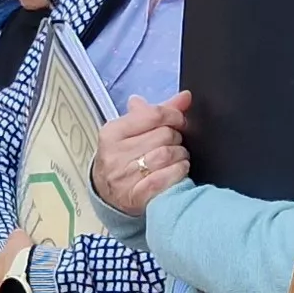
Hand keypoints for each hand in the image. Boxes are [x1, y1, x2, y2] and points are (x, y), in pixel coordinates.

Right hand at [92, 92, 192, 216]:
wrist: (108, 193)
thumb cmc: (124, 157)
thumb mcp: (133, 131)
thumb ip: (159, 112)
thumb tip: (186, 97)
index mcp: (112, 132)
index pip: (153, 115)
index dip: (174, 116)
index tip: (180, 121)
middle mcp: (115, 153)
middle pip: (163, 135)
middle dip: (176, 138)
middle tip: (175, 144)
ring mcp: (124, 176)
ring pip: (167, 156)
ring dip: (180, 156)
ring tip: (178, 157)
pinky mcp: (136, 195)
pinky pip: (166, 177)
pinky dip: (178, 172)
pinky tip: (178, 170)